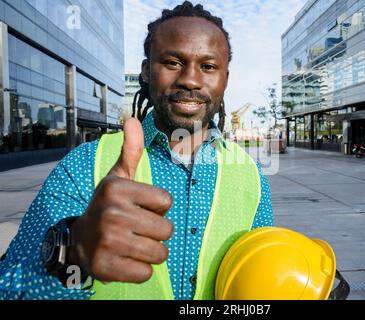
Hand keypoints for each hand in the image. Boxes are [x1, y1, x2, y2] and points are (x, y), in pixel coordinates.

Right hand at [69, 118, 173, 283]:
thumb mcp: (118, 177)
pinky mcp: (106, 267)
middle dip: (157, 232)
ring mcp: (108, 241)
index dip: (158, 207)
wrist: (79, 240)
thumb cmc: (108, 206)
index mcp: (117, 188)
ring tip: (133, 244)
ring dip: (152, 252)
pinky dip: (140, 269)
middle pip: (167, 230)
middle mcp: (111, 213)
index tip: (140, 207)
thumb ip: (131, 150)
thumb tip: (132, 119)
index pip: (167, 201)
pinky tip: (126, 259)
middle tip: (137, 229)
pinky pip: (146, 273)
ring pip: (160, 253)